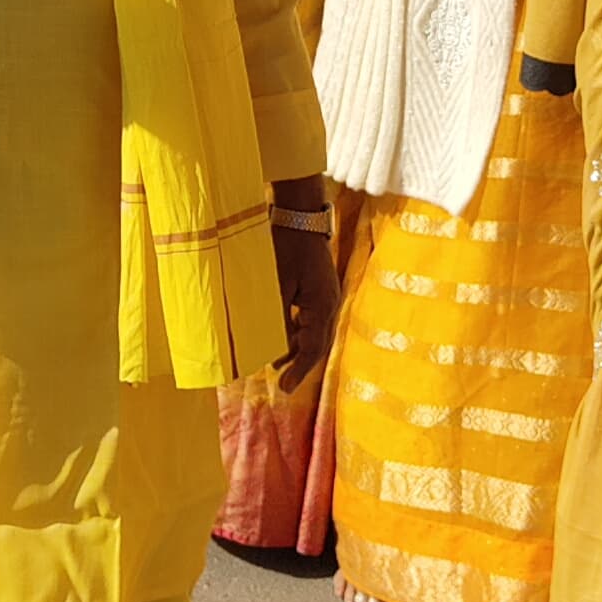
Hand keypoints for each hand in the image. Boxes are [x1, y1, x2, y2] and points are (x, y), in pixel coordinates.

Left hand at [270, 204, 339, 383]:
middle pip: (318, 344)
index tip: (284, 388)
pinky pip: (312, 318)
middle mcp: (330, 303)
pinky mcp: (320, 287)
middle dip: (300, 364)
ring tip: (276, 363)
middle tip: (282, 382)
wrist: (300, 213)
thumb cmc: (286, 245)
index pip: (313, 348)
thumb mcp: (277, 284)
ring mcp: (327, 295)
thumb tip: (271, 347)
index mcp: (322, 306)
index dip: (299, 371)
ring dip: (297, 347)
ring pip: (314, 332)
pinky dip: (298, 330)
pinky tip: (283, 335)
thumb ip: (277, 316)